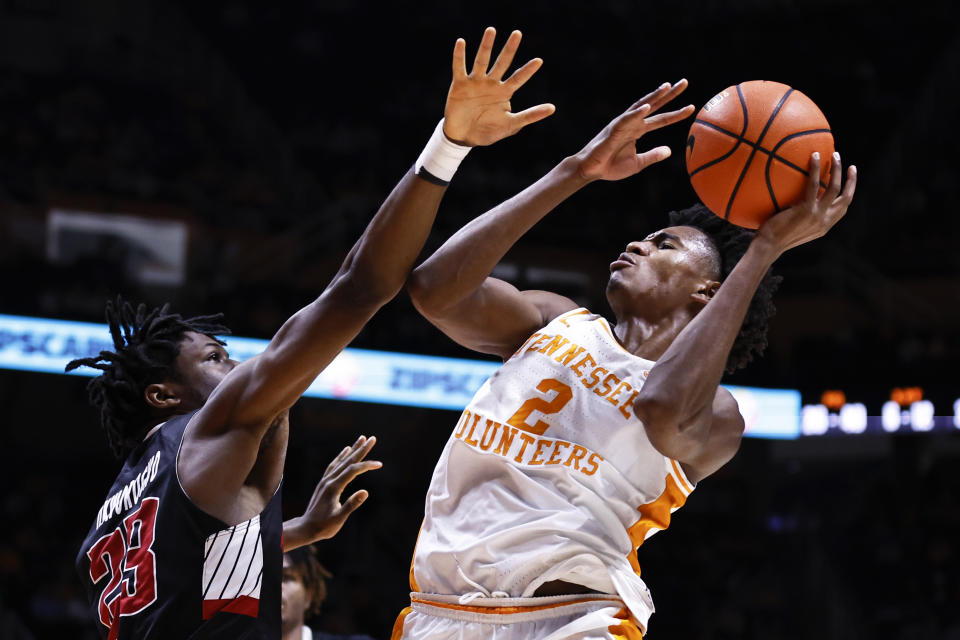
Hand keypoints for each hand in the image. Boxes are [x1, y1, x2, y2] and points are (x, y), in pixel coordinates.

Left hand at [293, 435, 381, 542]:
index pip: (353, 470)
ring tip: (362, 438)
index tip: (380, 464)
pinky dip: (342, 456)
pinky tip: (346, 450)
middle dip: (361, 449)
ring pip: (342, 461)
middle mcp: (329, 480)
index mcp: (334, 487)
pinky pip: (334, 465)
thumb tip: (365, 491)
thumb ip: (351, 504)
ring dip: (353, 449)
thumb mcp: (339, 518)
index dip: (367, 465)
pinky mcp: (324, 483)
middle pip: (348, 461)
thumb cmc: (324, 526)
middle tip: (372, 438)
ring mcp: (326, 480)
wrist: (305, 528)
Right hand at [443, 27, 554, 145]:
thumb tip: (553, 108)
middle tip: (517, 33)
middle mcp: (491, 84)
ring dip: (486, 46)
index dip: (528, 70)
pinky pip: (460, 67)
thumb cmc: (488, 131)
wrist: (464, 137)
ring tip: (492, 30)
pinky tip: (461, 42)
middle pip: (502, 63)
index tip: (539, 61)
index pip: (519, 78)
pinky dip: (460, 55)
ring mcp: (476, 82)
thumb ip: (530, 115)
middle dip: (510, 49)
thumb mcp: (511, 125)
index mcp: (504, 92)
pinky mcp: (460, 84)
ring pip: (482, 60)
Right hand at [575, 80, 693, 181]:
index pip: (661, 119)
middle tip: (685, 82)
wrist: (591, 171)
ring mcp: (623, 124)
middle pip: (654, 105)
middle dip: (669, 94)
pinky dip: (636, 113)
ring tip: (667, 86)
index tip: (692, 108)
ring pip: (641, 106)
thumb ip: (653, 156)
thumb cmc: (611, 166)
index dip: (676, 114)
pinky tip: (646, 107)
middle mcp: (632, 123)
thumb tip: (670, 150)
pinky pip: (626, 119)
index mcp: (638, 130)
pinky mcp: (613, 130)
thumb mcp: (638, 163)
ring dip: (654, 96)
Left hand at [755, 152, 857, 255]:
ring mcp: (817, 215)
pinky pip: (814, 185)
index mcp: (824, 226)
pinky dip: (816, 169)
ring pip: (835, 188)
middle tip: (850, 166)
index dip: (849, 193)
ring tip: (835, 155)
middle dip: (851, 181)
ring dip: (837, 170)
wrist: (769, 246)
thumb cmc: (776, 237)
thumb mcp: (797, 229)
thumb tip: (800, 202)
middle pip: (846, 198)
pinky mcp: (806, 209)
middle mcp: (825, 221)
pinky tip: (814, 156)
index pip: (843, 209)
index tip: (849, 182)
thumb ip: (805, 218)